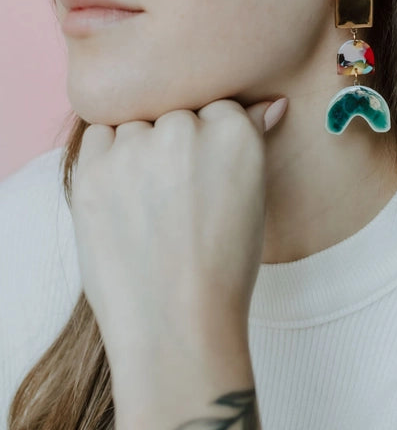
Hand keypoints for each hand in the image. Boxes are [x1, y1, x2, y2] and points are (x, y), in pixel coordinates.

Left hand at [70, 97, 287, 377]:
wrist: (176, 326)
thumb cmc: (222, 269)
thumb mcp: (253, 199)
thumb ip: (251, 140)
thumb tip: (270, 103)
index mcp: (236, 132)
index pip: (216, 108)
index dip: (208, 147)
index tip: (204, 182)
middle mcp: (185, 129)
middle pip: (174, 113)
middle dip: (173, 145)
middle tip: (175, 198)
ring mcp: (136, 148)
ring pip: (135, 124)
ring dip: (138, 150)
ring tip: (148, 206)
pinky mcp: (93, 169)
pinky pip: (99, 138)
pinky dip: (107, 160)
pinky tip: (122, 202)